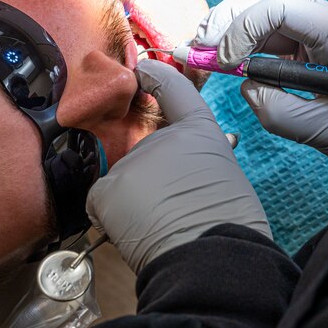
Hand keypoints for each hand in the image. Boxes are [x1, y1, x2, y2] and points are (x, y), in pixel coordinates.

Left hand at [86, 59, 270, 273]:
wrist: (211, 257)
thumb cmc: (226, 223)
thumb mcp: (223, 174)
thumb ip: (199, 160)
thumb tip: (185, 166)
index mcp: (199, 130)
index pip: (174, 88)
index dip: (156, 77)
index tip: (145, 70)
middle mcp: (162, 136)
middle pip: (145, 151)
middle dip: (151, 176)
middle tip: (172, 205)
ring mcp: (132, 160)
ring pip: (123, 178)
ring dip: (133, 199)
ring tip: (158, 222)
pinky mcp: (107, 188)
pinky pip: (101, 200)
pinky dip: (111, 216)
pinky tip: (135, 229)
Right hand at [195, 0, 327, 181]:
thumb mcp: (323, 131)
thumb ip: (276, 110)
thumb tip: (245, 88)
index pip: (278, 7)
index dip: (242, 29)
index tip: (224, 62)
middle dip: (229, 18)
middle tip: (198, 45)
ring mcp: (323, 31)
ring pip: (267, 12)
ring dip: (233, 28)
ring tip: (204, 50)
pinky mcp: (315, 47)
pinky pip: (275, 35)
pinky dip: (247, 44)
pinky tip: (228, 60)